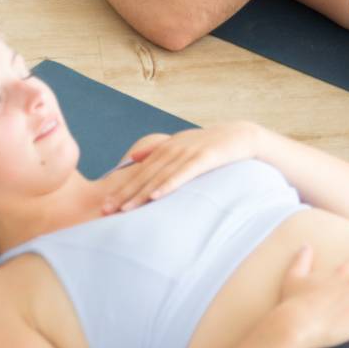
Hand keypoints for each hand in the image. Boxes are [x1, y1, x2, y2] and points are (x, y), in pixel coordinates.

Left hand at [99, 122, 261, 212]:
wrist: (242, 136)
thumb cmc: (211, 145)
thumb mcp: (181, 146)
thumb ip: (157, 150)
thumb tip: (132, 158)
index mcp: (166, 149)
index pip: (140, 172)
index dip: (122, 188)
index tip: (106, 205)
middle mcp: (173, 149)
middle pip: (145, 176)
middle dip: (125, 194)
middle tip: (106, 211)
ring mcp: (188, 153)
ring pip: (160, 177)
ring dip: (141, 193)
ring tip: (124, 209)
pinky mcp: (204, 157)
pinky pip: (183, 174)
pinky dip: (168, 185)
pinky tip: (155, 196)